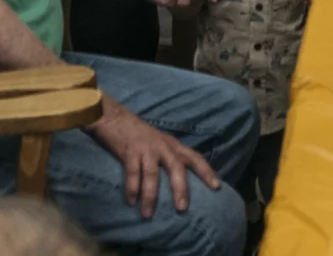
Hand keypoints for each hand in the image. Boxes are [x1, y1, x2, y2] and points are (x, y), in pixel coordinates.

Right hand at [91, 100, 219, 216]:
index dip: (206, 171)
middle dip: (180, 188)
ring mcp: (146, 148)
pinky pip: (132, 173)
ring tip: (148, 214)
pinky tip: (131, 202)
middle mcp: (162, 145)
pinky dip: (132, 188)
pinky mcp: (129, 151)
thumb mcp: (160, 142)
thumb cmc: (140, 135)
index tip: (216, 187)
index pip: (194, 157)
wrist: (115, 117)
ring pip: (152, 174)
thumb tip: (180, 182)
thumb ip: (170, 157)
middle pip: (176, 167)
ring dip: (151, 196)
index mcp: (172, 144)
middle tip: (182, 208)